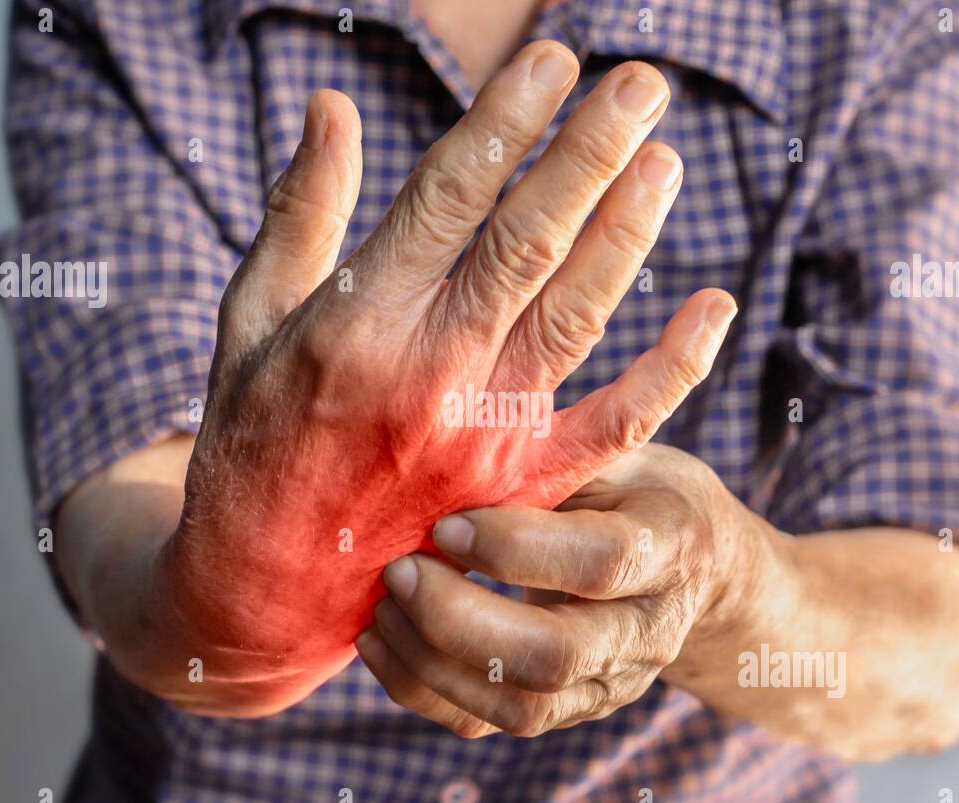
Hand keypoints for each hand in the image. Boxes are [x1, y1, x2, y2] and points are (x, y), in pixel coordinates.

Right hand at [149, 42, 737, 713]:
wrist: (269, 587)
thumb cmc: (250, 444)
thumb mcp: (244, 326)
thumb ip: (297, 216)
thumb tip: (332, 105)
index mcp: (353, 322)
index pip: (446, 196)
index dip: (507, 121)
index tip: (555, 59)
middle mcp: (427, 371)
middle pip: (527, 242)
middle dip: (589, 154)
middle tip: (642, 83)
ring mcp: (483, 433)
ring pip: (576, 315)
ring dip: (629, 233)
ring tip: (667, 160)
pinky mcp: (522, 486)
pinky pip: (615, 424)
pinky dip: (672, 369)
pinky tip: (714, 306)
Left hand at [355, 443, 749, 736]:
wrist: (698, 568)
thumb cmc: (638, 489)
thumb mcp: (617, 455)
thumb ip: (557, 457)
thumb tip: (454, 440)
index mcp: (669, 548)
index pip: (600, 563)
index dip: (515, 548)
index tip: (445, 522)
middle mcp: (647, 632)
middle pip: (552, 656)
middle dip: (458, 619)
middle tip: (399, 571)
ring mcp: (611, 684)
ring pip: (518, 706)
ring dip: (431, 662)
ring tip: (381, 608)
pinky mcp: (570, 710)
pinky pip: (490, 723)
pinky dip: (424, 689)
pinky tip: (382, 643)